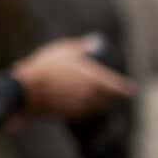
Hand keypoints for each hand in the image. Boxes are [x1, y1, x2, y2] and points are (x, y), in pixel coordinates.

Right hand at [11, 35, 132, 122]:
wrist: (26, 89)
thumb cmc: (46, 66)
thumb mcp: (65, 50)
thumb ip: (84, 47)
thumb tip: (96, 41)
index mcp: (96, 79)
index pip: (119, 87)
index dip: (126, 88)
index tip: (131, 89)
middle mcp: (93, 96)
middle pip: (110, 100)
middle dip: (112, 96)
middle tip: (113, 92)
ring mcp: (83, 108)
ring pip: (99, 108)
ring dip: (101, 104)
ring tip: (99, 98)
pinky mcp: (72, 116)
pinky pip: (86, 114)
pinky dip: (87, 110)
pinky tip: (82, 104)